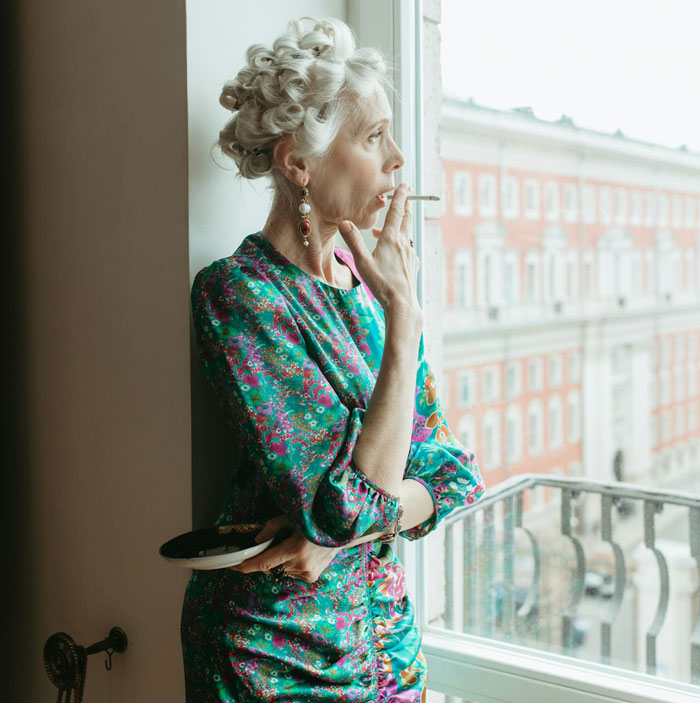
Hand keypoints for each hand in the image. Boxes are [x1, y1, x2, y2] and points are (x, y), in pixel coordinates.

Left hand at [228, 515, 340, 582]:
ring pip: (281, 571)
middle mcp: (301, 565)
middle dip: (265, 558)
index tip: (234, 566)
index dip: (246, 566)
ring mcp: (307, 573)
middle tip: (273, 543)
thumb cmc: (316, 520)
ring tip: (293, 545)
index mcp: (294, 550)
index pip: (263, 563)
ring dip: (279, 561)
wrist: (341, 530)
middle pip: (271, 567)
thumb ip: (272, 528)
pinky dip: (290, 564)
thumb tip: (257, 540)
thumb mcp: (292, 518)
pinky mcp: (312, 577)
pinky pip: (291, 573)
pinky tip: (300, 553)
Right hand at [338, 183, 420, 318]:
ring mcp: (410, 253)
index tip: (405, 185)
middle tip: (406, 195)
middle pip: (406, 218)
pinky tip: (392, 251)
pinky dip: (399, 242)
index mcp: (391, 239)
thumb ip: (353, 241)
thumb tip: (344, 223)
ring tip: (385, 229)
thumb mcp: (362, 262)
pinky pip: (406, 247)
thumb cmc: (381, 284)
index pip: (397, 212)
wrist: (402, 303)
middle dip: (405, 205)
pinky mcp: (412, 263)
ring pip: (405, 233)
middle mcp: (403, 243)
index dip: (400, 197)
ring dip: (399, 226)